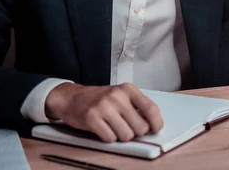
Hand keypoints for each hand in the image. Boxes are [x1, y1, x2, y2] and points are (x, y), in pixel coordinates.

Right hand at [45, 83, 163, 142]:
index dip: (156, 123)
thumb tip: (152, 124)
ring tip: (112, 126)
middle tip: (126, 126)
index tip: (155, 129)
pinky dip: (108, 137)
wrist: (72, 97)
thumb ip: (136, 106)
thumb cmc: (99, 99)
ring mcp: (104, 106)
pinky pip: (110, 138)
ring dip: (121, 136)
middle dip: (135, 132)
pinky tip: (103, 128)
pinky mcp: (92, 118)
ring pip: (126, 135)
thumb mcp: (121, 95)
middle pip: (140, 127)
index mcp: (128, 89)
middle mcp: (117, 96)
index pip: (151, 109)